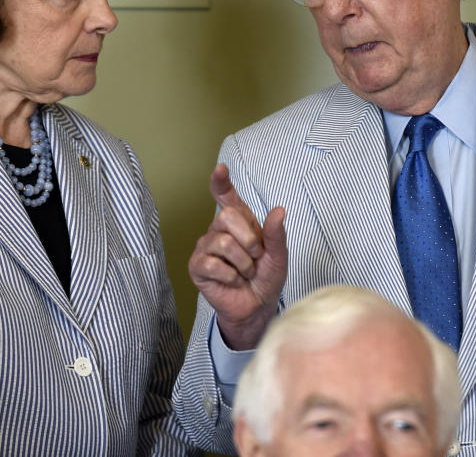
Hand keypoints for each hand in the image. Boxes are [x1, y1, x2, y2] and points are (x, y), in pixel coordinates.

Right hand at [188, 163, 287, 350]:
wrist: (258, 307)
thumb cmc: (266, 278)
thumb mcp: (278, 256)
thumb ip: (277, 234)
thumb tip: (279, 210)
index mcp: (239, 222)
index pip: (225, 196)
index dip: (221, 182)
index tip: (220, 169)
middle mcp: (219, 230)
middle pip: (226, 216)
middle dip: (248, 239)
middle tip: (255, 257)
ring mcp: (205, 247)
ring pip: (222, 243)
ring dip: (243, 263)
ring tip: (245, 273)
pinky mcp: (197, 266)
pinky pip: (212, 264)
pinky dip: (230, 276)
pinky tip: (233, 281)